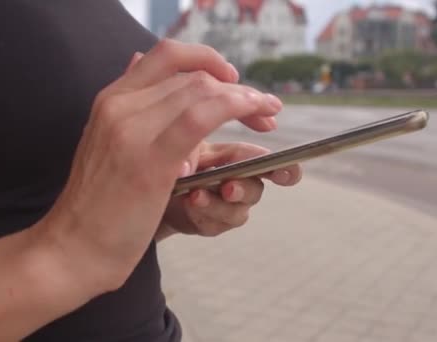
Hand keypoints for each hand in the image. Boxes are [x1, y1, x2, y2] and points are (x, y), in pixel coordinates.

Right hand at [33, 40, 283, 291]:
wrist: (71, 246)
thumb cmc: (96, 202)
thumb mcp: (106, 140)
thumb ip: (127, 104)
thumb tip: (134, 58)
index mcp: (110, 99)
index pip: (167, 55)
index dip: (207, 58)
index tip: (231, 77)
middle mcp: (118, 105)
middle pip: (192, 75)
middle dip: (237, 85)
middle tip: (264, 107)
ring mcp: (131, 130)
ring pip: (201, 90)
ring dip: (245, 97)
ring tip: (267, 113)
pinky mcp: (150, 161)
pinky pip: (200, 117)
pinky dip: (234, 108)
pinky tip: (255, 116)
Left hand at [159, 142, 301, 238]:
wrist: (149, 189)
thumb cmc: (172, 159)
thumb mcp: (183, 144)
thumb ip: (196, 142)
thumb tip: (193, 162)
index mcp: (237, 158)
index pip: (267, 161)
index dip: (284, 168)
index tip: (287, 173)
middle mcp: (239, 182)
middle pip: (255, 189)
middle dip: (243, 188)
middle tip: (228, 188)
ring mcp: (227, 206)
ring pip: (237, 211)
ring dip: (217, 204)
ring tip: (195, 195)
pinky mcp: (212, 224)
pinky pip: (216, 225)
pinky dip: (201, 214)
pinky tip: (186, 205)